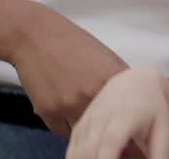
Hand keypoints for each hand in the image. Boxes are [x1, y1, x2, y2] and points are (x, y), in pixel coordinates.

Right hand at [7, 6, 129, 136]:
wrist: (36, 35)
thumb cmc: (72, 43)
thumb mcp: (105, 57)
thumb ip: (118, 81)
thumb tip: (132, 102)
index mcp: (113, 78)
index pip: (129, 111)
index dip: (126, 119)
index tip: (125, 123)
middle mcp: (94, 93)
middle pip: (107, 124)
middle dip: (105, 125)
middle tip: (102, 122)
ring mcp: (71, 104)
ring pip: (85, 131)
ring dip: (85, 127)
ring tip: (79, 113)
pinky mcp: (50, 111)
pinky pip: (63, 132)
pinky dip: (66, 126)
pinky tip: (64, 111)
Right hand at [67, 68, 168, 158]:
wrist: (135, 82)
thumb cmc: (152, 108)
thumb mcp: (162, 127)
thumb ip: (160, 151)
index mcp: (125, 117)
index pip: (110, 142)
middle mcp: (102, 117)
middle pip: (90, 150)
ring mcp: (88, 120)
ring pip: (77, 151)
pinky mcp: (80, 125)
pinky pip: (72, 148)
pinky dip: (77, 158)